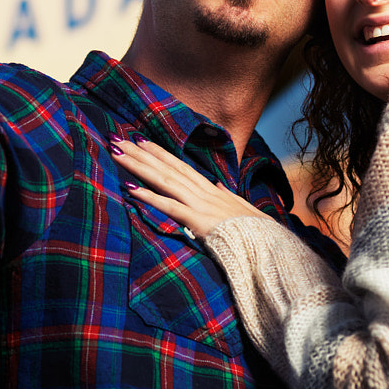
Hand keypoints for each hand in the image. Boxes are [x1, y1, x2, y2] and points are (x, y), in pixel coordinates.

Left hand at [111, 137, 271, 238]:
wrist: (271, 249)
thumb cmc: (258, 234)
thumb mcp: (244, 210)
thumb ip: (228, 196)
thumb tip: (218, 184)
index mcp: (213, 191)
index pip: (181, 167)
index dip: (160, 153)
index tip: (141, 141)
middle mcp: (205, 193)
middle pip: (168, 168)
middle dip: (142, 153)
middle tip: (118, 139)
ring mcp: (202, 206)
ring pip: (165, 181)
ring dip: (139, 167)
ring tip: (118, 154)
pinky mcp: (200, 222)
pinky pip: (170, 207)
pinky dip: (150, 197)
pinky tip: (131, 189)